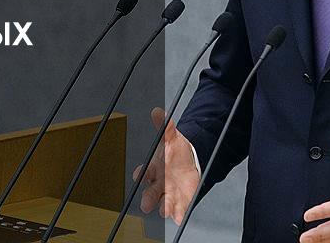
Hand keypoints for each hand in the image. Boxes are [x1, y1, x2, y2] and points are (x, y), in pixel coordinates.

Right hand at [134, 107, 199, 224]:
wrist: (188, 163)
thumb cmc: (173, 152)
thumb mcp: (171, 138)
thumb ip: (165, 127)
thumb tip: (158, 111)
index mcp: (153, 169)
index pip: (143, 172)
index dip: (141, 174)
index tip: (142, 175)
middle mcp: (158, 184)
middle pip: (149, 193)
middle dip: (147, 199)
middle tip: (146, 204)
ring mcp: (168, 193)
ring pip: (163, 203)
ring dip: (164, 207)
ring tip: (165, 210)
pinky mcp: (180, 200)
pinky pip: (178, 209)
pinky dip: (178, 213)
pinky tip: (180, 217)